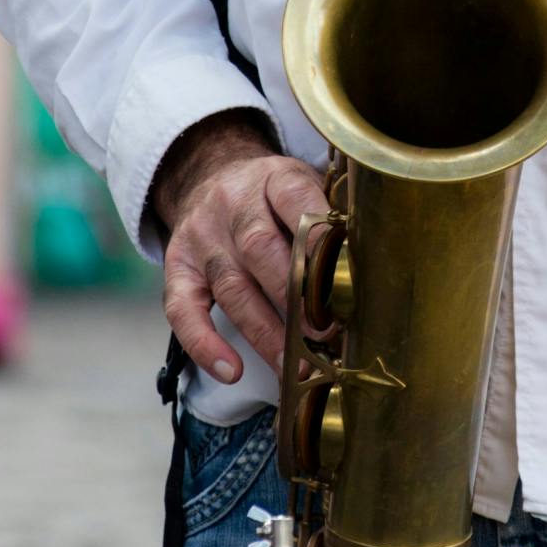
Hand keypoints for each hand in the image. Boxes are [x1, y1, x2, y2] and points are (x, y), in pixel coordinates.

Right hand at [151, 114, 328, 386]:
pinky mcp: (177, 265)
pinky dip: (204, 344)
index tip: (342, 279)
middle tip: (325, 336)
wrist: (208, 175)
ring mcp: (201, 236)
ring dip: (265, 332)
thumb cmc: (273, 195)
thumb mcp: (304, 185)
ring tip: (295, 366)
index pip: (294, 198)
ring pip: (231, 286)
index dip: (317, 238)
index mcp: (273, 178)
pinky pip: (182, 308)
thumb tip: (370, 267)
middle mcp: (232, 204)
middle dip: (295, 297)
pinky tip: (231, 371)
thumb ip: (330, 215)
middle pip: (259, 248)